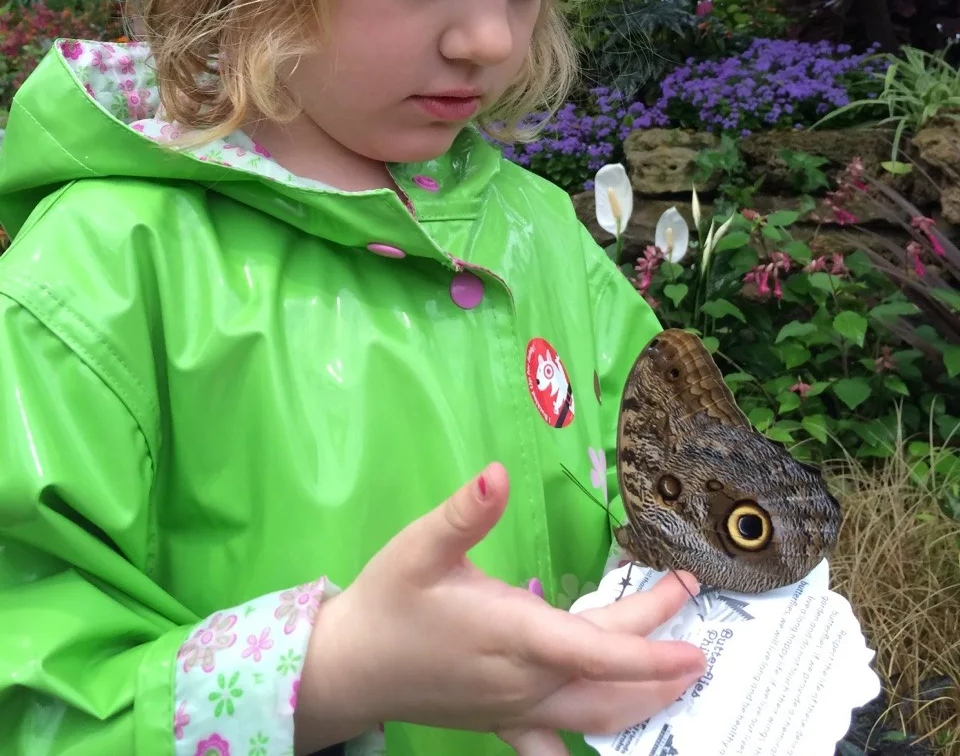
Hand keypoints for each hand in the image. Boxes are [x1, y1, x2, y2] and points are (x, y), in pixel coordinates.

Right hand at [294, 463, 704, 751]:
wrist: (349, 668)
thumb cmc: (388, 601)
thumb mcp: (419, 546)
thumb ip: (463, 512)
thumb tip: (495, 475)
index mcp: (512, 633)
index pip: (594, 650)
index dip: (648, 651)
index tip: (693, 647)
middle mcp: (525, 680)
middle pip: (607, 671)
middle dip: (659, 646)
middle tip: (689, 596)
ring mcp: (517, 709)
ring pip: (596, 714)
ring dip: (645, 697)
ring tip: (681, 672)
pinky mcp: (504, 722)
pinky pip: (556, 744)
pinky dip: (592, 742)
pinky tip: (617, 744)